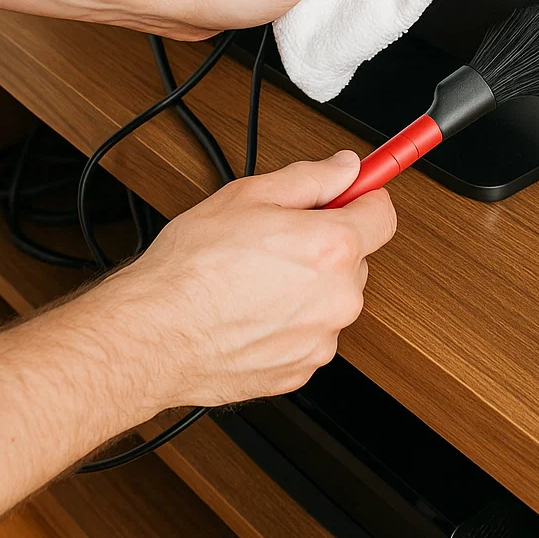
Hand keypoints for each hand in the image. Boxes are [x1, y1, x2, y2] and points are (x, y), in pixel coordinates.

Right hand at [101, 151, 395, 410]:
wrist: (155, 336)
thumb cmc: (191, 269)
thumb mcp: (248, 196)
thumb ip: (310, 178)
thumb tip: (343, 167)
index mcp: (332, 247)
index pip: (384, 214)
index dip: (364, 198)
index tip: (352, 194)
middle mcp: (339, 297)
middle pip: (356, 257)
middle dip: (326, 244)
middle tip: (277, 238)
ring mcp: (322, 339)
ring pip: (331, 298)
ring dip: (308, 286)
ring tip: (254, 279)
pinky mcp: (301, 370)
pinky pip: (310, 334)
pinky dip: (290, 322)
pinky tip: (251, 311)